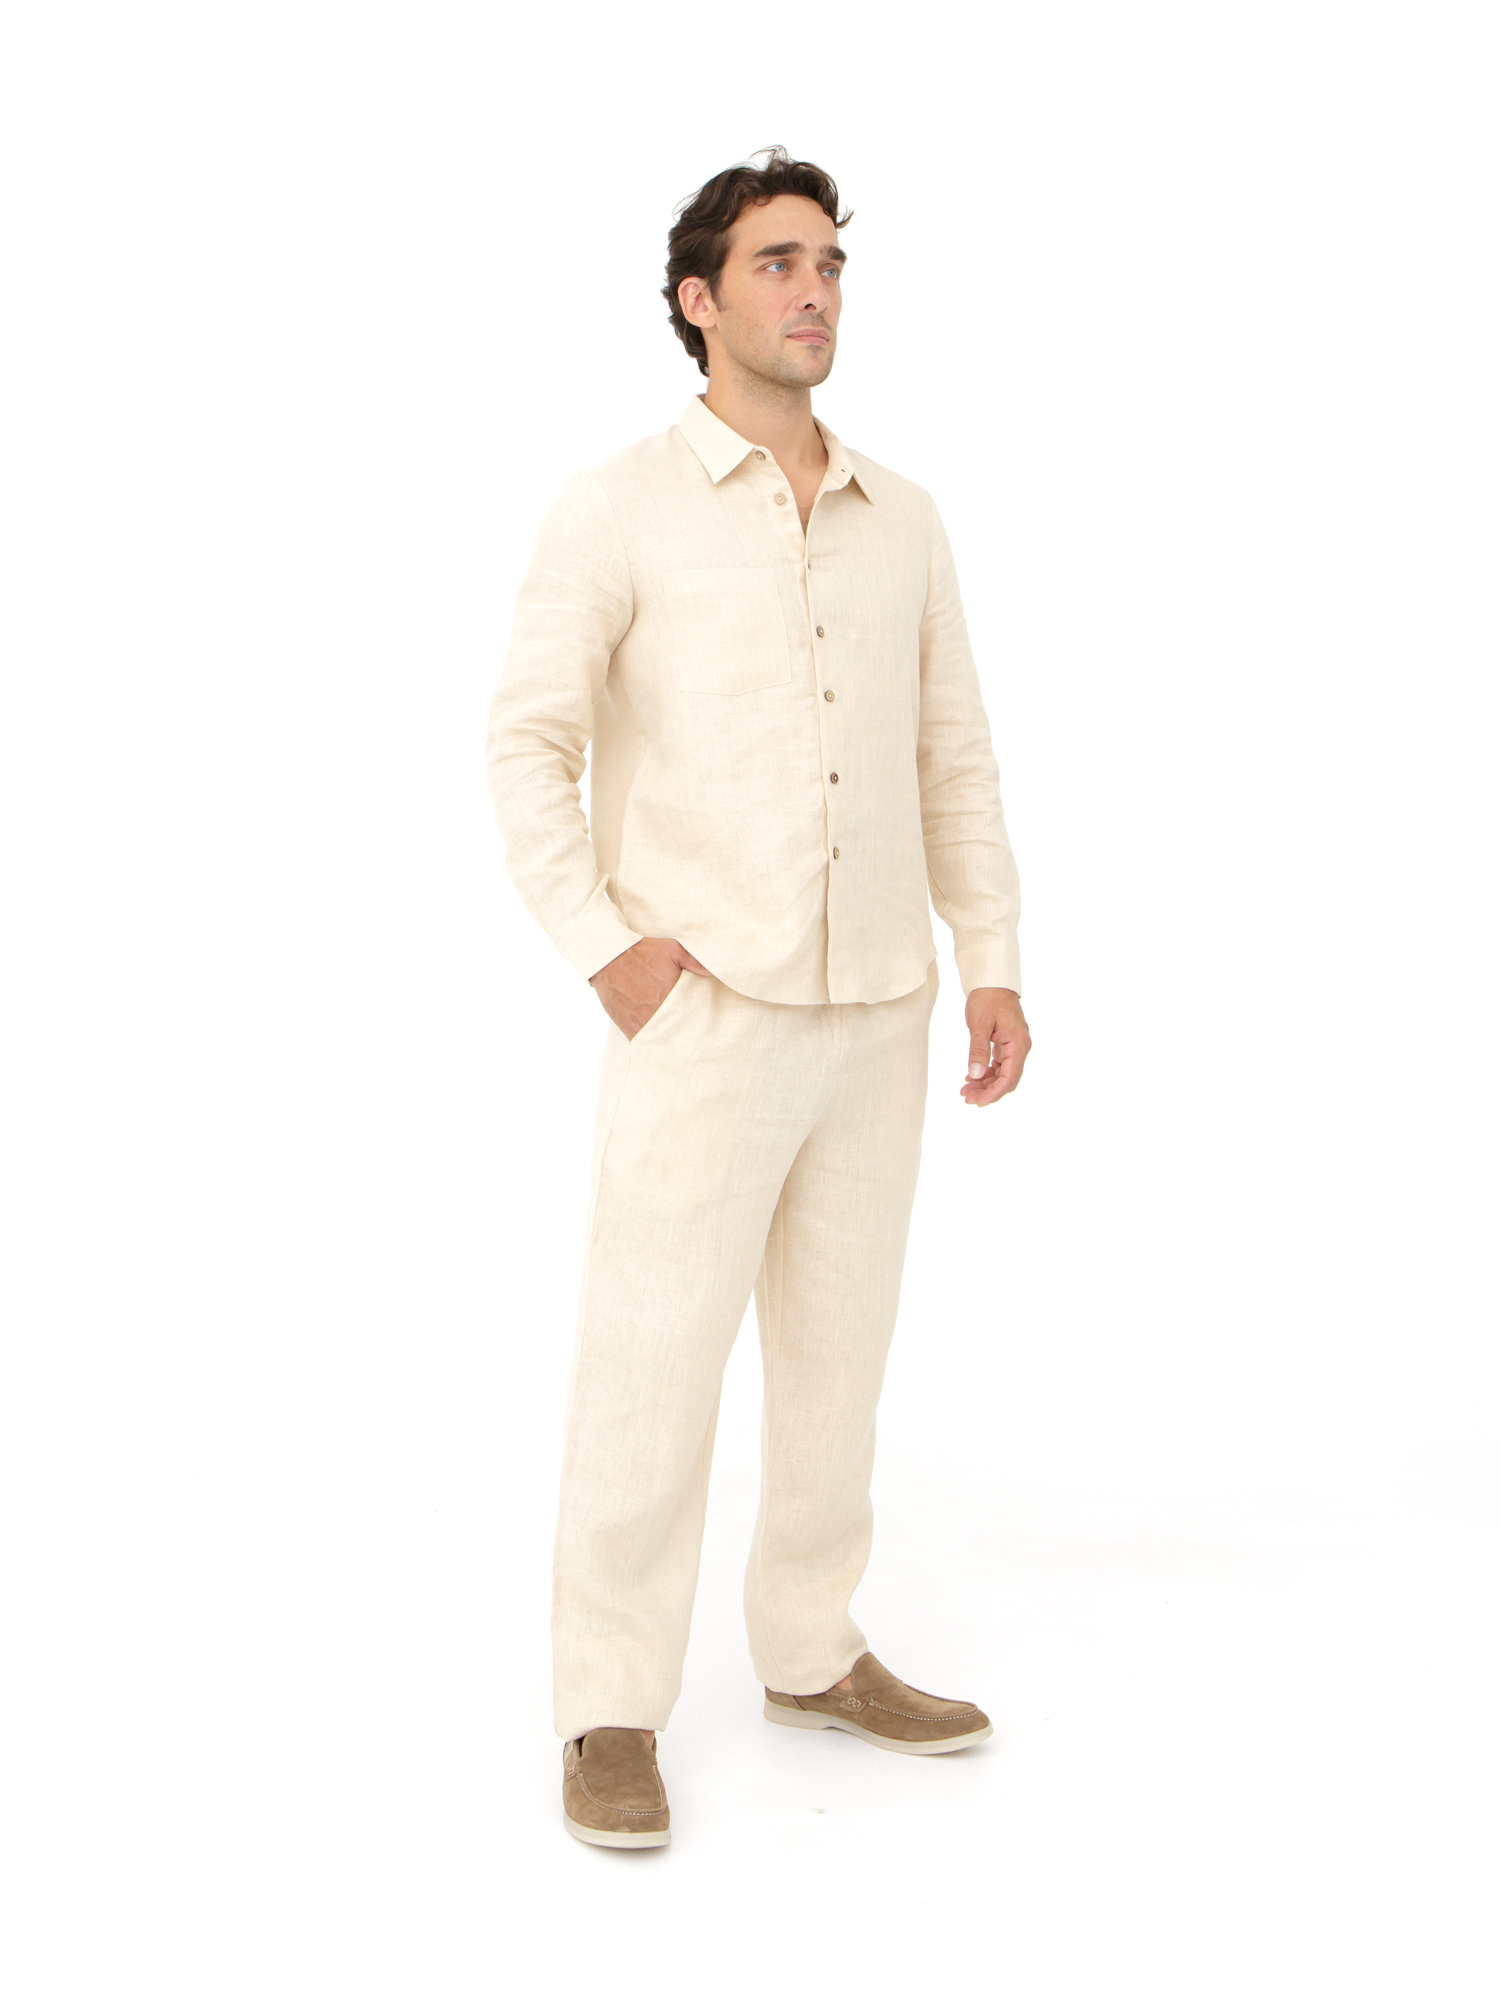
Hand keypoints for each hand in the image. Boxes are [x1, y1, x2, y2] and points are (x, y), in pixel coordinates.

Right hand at [589, 937, 711, 1039]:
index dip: (699, 1022)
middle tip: (695, 1039)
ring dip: (670, 1039)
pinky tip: (660, 1042)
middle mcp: (658, 1013)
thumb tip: (716, 971)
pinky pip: (644, 1041)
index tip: (705, 1025)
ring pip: (662, 1039)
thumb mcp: (673, 949)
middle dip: (686, 1034)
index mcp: (672, 996)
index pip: (693, 1018)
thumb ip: (696, 962)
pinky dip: (652, 1042)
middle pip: (679, 1032)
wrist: (608, 958)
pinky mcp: (629, 1028)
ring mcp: (642, 1023)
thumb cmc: (642, 951)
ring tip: (679, 1043)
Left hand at [960, 987, 1030, 1106]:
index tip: (979, 1102)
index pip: (1010, 1077)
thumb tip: (975, 1075)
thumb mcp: (979, 1024)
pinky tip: (971, 1077)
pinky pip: (999, 1065)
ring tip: (965, 1090)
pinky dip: (986, 1073)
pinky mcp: (1006, 1044)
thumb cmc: (987, 998)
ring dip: (985, 1084)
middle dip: (987, 1091)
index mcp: (1018, 1043)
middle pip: (1007, 1079)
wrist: (992, 981)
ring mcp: (1014, 1046)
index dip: (995, 1093)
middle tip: (966, 1098)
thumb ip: (978, 1050)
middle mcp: (1020, 1047)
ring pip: (1002, 1073)